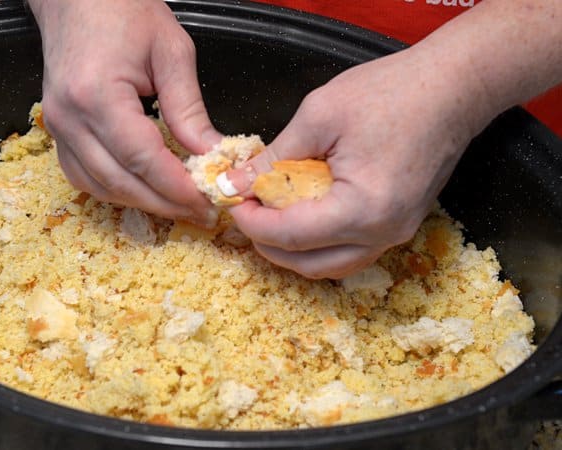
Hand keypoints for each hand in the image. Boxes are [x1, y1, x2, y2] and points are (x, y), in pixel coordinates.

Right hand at [28, 0, 220, 221]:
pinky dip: (117, 190)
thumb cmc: (123, 10)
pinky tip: (145, 190)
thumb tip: (210, 154)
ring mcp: (57, 127)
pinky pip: (85, 176)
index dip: (176, 187)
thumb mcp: (171, 51)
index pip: (141, 158)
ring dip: (142, 203)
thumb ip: (189, 108)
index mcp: (96, 94)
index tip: (208, 202)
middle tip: (202, 214)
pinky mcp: (56, 132)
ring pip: (100, 187)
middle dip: (165, 204)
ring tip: (180, 206)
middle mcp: (70, 117)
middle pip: (120, 182)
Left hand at [224, 47, 489, 278]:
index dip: (252, 223)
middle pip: (310, 264)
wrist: (453, 87)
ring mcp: (396, 234)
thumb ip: (273, 157)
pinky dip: (319, 244)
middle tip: (246, 212)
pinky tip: (302, 219)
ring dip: (293, 250)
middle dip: (268, 244)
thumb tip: (236, 183)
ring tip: (269, 219)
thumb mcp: (319, 116)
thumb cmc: (392, 92)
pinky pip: (351, 252)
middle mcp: (383, 233)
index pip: (291, 236)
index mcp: (363, 209)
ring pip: (331, 266)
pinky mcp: (400, 225)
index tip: (233, 202)